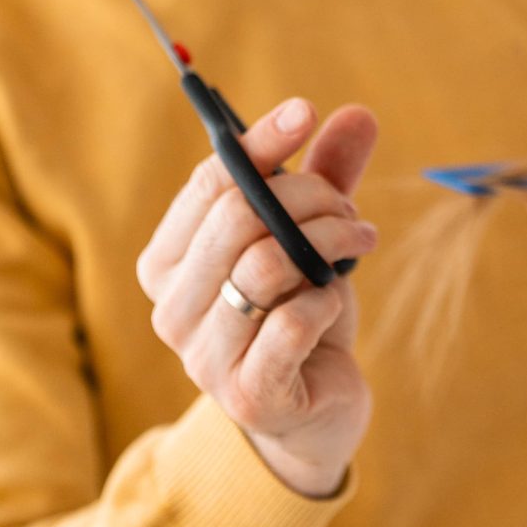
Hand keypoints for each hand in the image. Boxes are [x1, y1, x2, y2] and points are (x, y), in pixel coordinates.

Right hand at [137, 98, 380, 497]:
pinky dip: (324, 302)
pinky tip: (333, 303)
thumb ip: (325, 178)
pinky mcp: (247, 396)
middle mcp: (171, 310)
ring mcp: (203, 358)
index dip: (256, 144)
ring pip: (265, 265)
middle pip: (236, 219)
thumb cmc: (301, 317)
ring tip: (358, 243)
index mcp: (167, 264)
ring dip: (327, 242)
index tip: (303, 112)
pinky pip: (291, 323)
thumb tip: (358, 112)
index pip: (205, 185)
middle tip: (349, 207)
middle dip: (308, 197)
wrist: (316, 415)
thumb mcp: (311, 241)